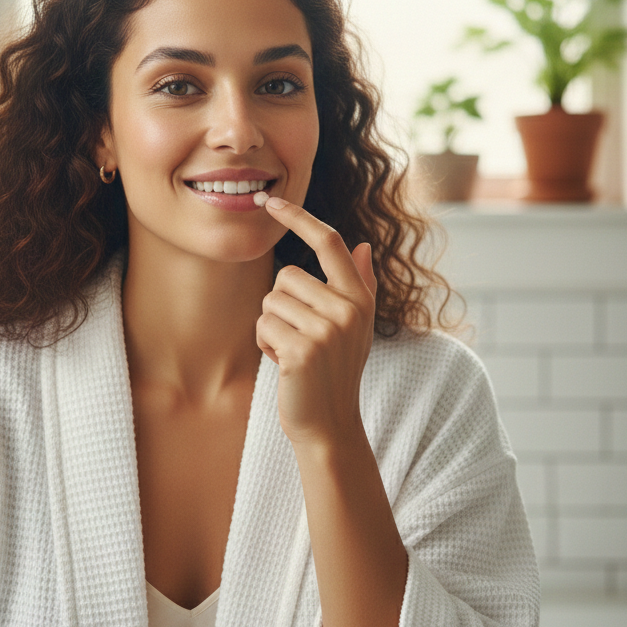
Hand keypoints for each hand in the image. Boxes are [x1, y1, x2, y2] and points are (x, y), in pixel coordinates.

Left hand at [255, 196, 377, 448]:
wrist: (329, 424)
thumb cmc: (335, 370)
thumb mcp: (356, 326)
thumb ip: (360, 284)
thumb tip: (362, 245)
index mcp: (360, 297)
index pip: (330, 241)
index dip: (299, 217)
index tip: (272, 202)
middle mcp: (349, 309)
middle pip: (287, 276)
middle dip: (280, 304)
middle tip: (298, 336)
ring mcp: (328, 330)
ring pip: (271, 301)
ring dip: (272, 327)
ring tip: (292, 351)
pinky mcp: (303, 350)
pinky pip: (264, 325)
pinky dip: (265, 344)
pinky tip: (284, 364)